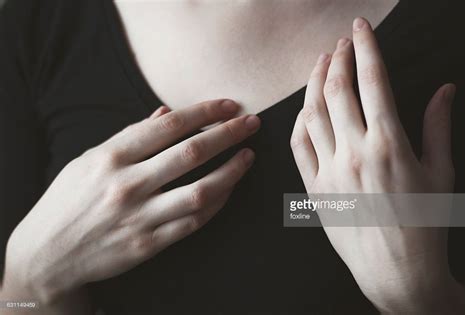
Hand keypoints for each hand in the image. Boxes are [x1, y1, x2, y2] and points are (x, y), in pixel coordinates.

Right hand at [3, 99, 259, 305]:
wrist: (48, 254)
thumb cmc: (69, 201)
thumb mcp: (89, 160)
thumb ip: (129, 137)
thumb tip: (166, 114)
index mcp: (111, 157)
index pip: (169, 126)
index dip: (204, 112)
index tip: (228, 106)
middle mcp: (127, 184)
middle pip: (191, 153)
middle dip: (228, 134)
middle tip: (251, 123)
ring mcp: (140, 216)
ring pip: (201, 190)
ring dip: (231, 171)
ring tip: (248, 156)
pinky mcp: (149, 243)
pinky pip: (194, 222)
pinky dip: (217, 204)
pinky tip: (229, 189)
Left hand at [291, 17, 464, 313]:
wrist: (397, 272)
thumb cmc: (426, 224)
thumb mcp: (441, 172)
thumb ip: (438, 126)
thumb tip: (444, 89)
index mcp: (389, 144)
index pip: (372, 80)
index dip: (365, 47)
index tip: (360, 27)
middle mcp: (354, 152)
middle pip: (336, 90)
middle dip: (337, 58)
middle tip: (341, 42)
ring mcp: (329, 171)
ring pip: (312, 113)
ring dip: (314, 82)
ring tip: (320, 63)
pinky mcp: (314, 188)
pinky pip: (298, 145)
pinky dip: (300, 119)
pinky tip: (306, 106)